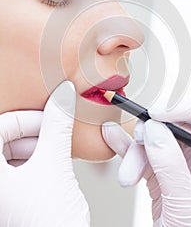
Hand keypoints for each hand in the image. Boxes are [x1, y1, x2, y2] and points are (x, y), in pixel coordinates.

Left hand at [0, 81, 89, 226]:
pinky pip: (18, 173)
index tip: (49, 118)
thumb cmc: (48, 223)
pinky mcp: (10, 203)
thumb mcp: (54, 165)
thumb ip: (58, 125)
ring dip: (37, 150)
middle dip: (34, 135)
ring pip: (12, 156)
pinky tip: (52, 169)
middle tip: (55, 137)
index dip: (26, 119)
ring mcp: (1, 195)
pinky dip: (36, 165)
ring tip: (56, 155)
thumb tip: (63, 96)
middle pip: (4, 141)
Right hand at [102, 101, 190, 225]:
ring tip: (127, 174)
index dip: (184, 108)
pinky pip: (141, 154)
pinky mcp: (158, 174)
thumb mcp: (188, 203)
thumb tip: (154, 131)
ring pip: (154, 139)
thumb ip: (171, 165)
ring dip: (135, 152)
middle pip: (175, 125)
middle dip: (152, 131)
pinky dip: (125, 147)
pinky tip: (113, 137)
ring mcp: (178, 164)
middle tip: (139, 139)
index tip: (157, 113)